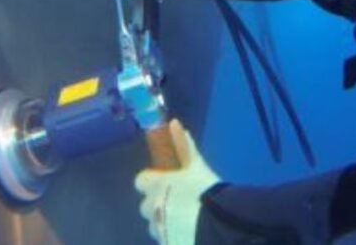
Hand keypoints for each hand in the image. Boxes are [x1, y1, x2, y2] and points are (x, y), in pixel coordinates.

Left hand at [135, 120, 220, 244]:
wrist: (215, 225)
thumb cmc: (205, 191)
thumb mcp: (197, 166)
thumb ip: (184, 146)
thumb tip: (174, 123)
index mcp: (157, 185)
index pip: (140, 181)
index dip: (150, 182)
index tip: (164, 182)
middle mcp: (152, 207)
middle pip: (145, 206)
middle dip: (157, 205)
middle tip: (177, 203)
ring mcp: (158, 228)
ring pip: (154, 226)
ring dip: (164, 223)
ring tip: (183, 222)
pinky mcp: (166, 243)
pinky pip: (165, 238)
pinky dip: (172, 236)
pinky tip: (187, 233)